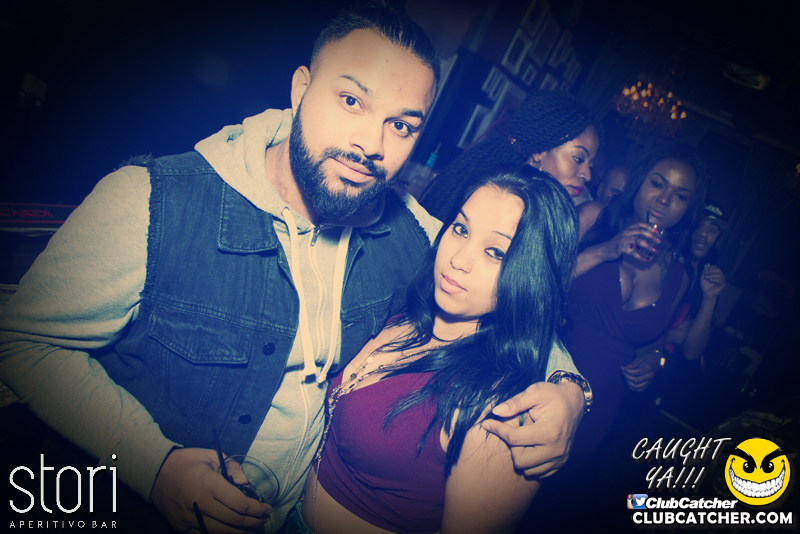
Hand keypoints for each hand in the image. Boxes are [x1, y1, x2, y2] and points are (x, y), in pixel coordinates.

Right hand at [151, 448, 270, 532]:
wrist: (155, 472)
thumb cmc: (186, 461)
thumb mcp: (212, 455)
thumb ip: (233, 468)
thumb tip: (246, 484)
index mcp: (209, 484)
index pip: (240, 504)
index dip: (258, 509)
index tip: (267, 508)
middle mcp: (200, 504)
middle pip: (234, 521)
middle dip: (254, 522)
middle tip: (264, 519)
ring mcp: (190, 518)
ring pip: (222, 533)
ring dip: (241, 532)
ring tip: (252, 527)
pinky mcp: (182, 527)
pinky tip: (232, 531)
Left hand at [480, 381, 583, 477]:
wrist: (574, 403)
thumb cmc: (553, 395)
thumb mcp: (535, 391)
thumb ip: (515, 402)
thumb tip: (496, 412)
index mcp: (550, 431)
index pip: (515, 438)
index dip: (498, 429)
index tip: (487, 423)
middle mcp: (556, 449)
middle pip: (520, 460)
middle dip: (512, 446)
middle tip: (516, 429)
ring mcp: (560, 459)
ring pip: (528, 469)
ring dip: (521, 455)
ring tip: (526, 436)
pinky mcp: (560, 463)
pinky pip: (537, 473)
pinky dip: (530, 462)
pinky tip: (530, 445)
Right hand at [602, 222, 660, 262]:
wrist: (604, 250)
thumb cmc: (618, 244)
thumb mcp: (626, 237)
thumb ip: (636, 236)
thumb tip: (650, 238)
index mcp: (628, 229)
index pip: (640, 224)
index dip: (649, 227)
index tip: (657, 232)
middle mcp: (626, 233)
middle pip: (641, 231)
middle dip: (651, 236)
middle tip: (658, 241)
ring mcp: (622, 240)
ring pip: (638, 240)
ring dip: (647, 246)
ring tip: (654, 251)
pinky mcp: (620, 248)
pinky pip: (632, 252)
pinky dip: (639, 256)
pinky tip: (645, 259)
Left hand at [621, 351, 661, 391]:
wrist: (654, 361)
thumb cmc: (646, 358)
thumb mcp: (640, 358)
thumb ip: (634, 363)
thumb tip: (627, 367)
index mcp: (649, 368)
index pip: (636, 373)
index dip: (627, 371)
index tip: (621, 367)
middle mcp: (650, 376)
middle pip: (636, 381)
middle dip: (626, 376)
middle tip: (622, 371)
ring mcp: (649, 382)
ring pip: (636, 387)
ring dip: (628, 382)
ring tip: (625, 375)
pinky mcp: (647, 385)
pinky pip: (638, 389)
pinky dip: (631, 387)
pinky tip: (628, 380)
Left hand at [700, 264, 725, 299]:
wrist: (706, 294)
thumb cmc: (705, 286)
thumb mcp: (703, 277)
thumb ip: (705, 271)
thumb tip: (706, 264)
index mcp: (717, 274)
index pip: (716, 268)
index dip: (710, 268)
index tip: (705, 270)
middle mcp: (721, 277)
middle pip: (718, 270)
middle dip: (711, 270)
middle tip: (705, 273)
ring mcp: (723, 281)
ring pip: (719, 275)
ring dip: (711, 275)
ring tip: (706, 277)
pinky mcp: (723, 285)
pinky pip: (720, 280)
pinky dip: (714, 279)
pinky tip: (710, 280)